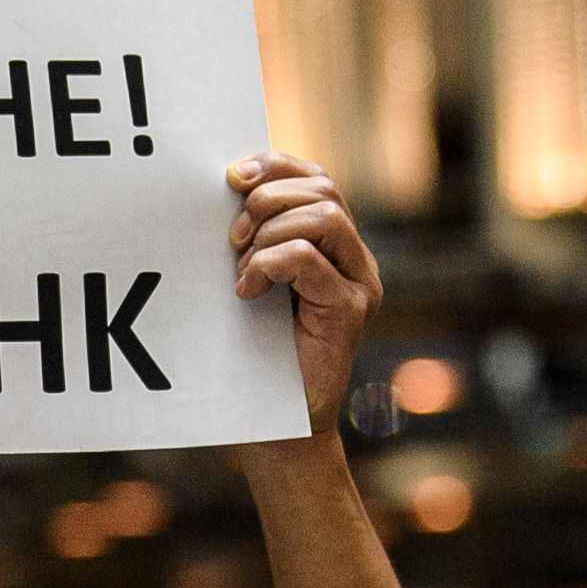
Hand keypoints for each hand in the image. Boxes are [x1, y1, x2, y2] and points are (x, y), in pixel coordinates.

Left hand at [224, 153, 377, 432]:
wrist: (279, 423)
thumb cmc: (258, 352)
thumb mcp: (253, 279)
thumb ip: (253, 238)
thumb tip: (226, 186)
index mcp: (334, 245)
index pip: (316, 177)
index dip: (275, 165)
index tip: (231, 177)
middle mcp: (356, 259)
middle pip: (323, 188)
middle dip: (267, 199)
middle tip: (232, 238)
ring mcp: (360, 284)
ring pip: (323, 217)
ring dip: (268, 235)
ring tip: (242, 269)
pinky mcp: (350, 310)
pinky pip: (308, 259)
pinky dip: (269, 265)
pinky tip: (247, 291)